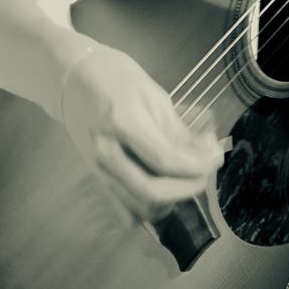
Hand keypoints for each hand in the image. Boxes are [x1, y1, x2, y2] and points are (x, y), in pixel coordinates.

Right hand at [56, 42, 225, 223]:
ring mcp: (97, 170)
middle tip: (206, 167)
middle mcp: (106, 153)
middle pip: (153, 192)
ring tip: (188, 175)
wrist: (72, 80)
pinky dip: (150, 209)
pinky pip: (125, 211)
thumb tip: (204, 154)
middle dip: (190, 185)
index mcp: (122, 123)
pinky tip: (165, 187)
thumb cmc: (114, 77)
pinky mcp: (97, 179)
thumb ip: (177, 129)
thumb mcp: (153, 95)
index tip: (216, 154)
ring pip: (140, 208)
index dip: (199, 165)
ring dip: (173, 199)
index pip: (166, 161)